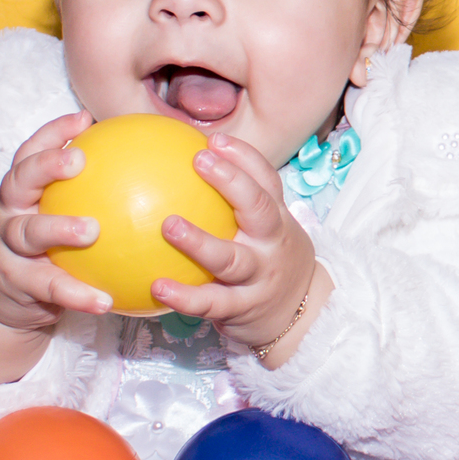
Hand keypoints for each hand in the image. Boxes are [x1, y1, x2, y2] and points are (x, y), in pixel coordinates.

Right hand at [0, 110, 111, 332]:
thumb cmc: (40, 245)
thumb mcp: (52, 213)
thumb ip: (86, 192)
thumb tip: (145, 166)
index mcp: (20, 189)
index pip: (31, 152)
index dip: (53, 132)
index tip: (84, 119)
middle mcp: (7, 211)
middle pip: (19, 180)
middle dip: (46, 166)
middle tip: (79, 162)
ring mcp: (5, 247)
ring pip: (28, 232)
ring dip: (59, 228)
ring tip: (91, 231)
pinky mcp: (14, 283)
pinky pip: (48, 286)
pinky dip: (77, 293)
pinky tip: (105, 300)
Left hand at [153, 133, 329, 363]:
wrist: (300, 319)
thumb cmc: (268, 262)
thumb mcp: (266, 231)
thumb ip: (233, 204)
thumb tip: (175, 167)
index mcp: (277, 220)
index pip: (267, 181)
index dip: (244, 157)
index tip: (214, 140)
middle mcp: (271, 244)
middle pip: (259, 208)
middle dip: (232, 181)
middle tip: (199, 161)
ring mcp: (259, 277)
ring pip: (231, 258)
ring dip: (200, 242)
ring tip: (169, 225)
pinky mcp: (243, 309)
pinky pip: (211, 302)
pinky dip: (184, 296)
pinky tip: (157, 286)